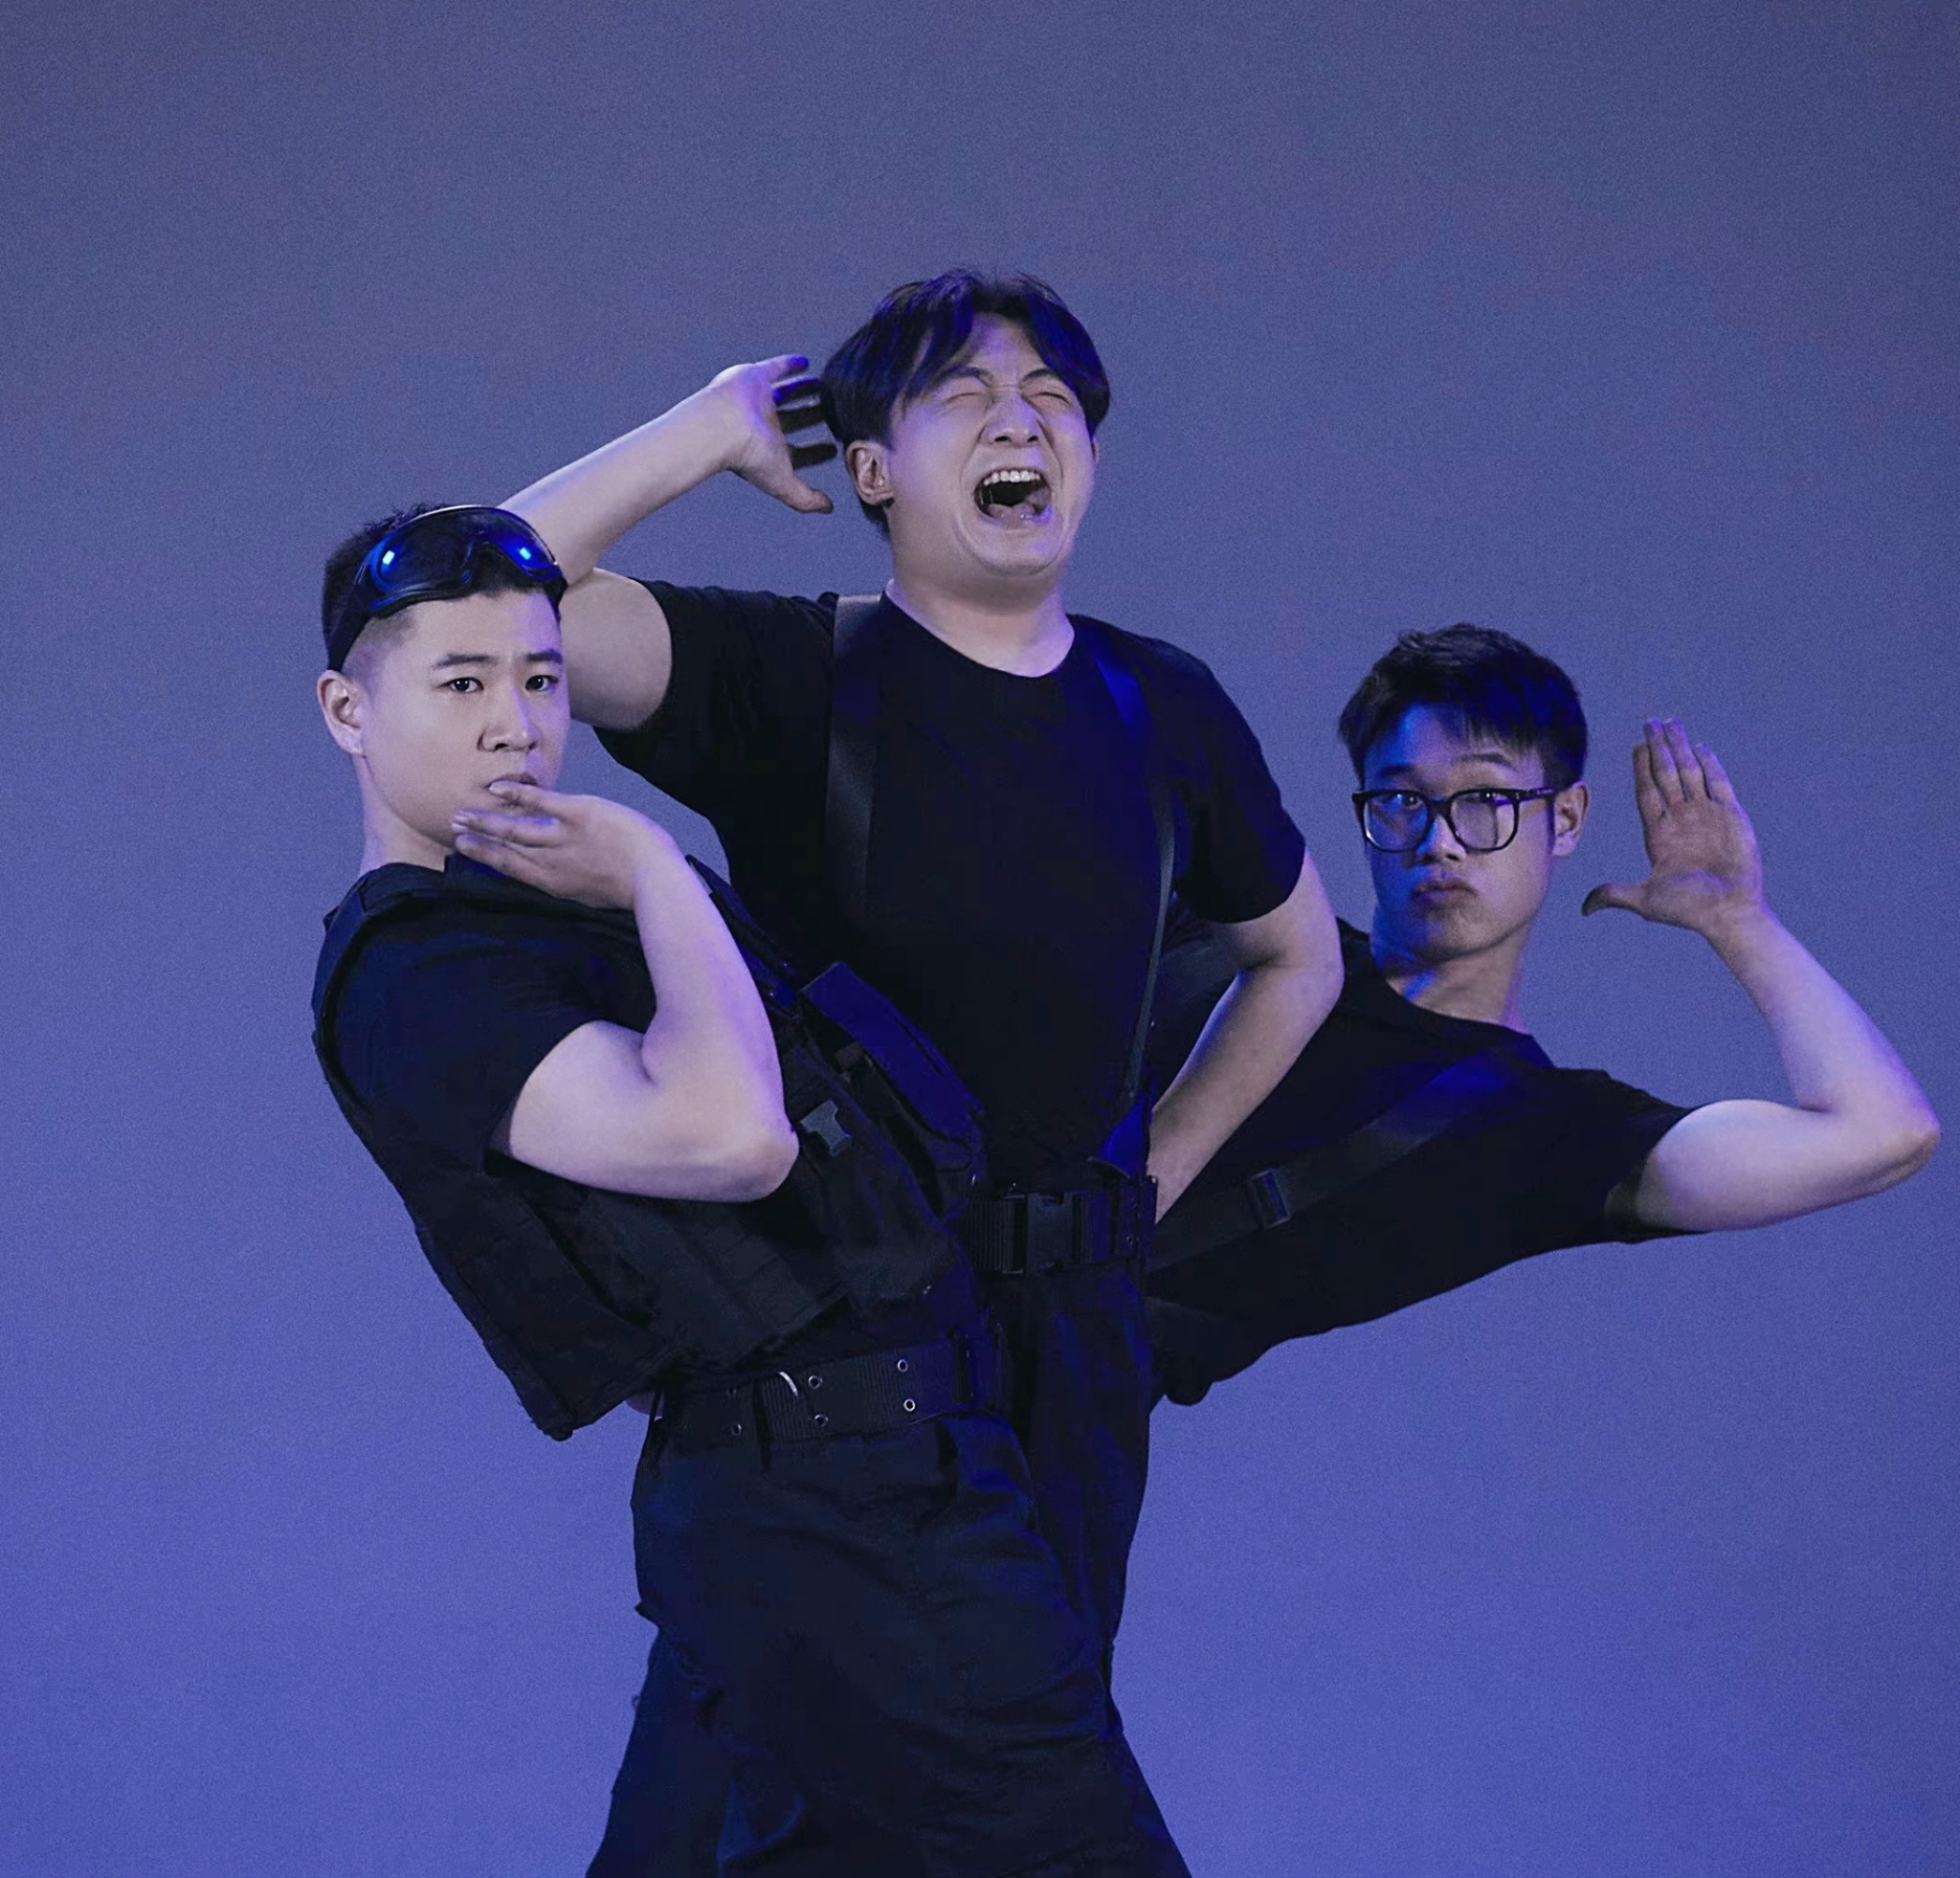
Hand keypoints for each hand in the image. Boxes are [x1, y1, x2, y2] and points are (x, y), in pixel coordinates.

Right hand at [451, 783, 676, 909]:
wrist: (655, 881)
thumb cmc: (635, 890)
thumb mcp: (595, 894)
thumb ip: (574, 881)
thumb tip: (564, 875)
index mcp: (557, 884)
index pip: (513, 869)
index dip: (487, 857)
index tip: (466, 848)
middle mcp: (552, 864)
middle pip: (506, 850)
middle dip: (478, 839)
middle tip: (454, 829)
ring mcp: (563, 840)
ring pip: (514, 829)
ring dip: (485, 821)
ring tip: (462, 814)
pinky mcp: (579, 816)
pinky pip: (540, 803)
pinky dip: (517, 795)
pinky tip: (498, 789)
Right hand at [705, 354, 836, 513]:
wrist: (722, 426)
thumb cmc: (749, 457)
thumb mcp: (783, 483)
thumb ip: (805, 499)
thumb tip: (828, 509)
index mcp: (770, 450)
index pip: (798, 452)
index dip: (816, 453)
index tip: (833, 449)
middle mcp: (764, 425)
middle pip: (794, 420)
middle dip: (812, 417)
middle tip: (832, 413)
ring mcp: (759, 401)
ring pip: (786, 394)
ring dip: (803, 390)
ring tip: (822, 386)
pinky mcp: (755, 377)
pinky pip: (774, 368)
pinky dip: (789, 365)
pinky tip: (805, 362)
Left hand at [1581, 719, 1765, 938]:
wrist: (1729, 914)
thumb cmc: (1688, 910)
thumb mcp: (1644, 900)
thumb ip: (1613, 895)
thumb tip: (1583, 907)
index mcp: (1659, 834)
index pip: (1647, 792)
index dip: (1641, 769)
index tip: (1636, 746)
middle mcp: (1682, 820)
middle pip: (1666, 775)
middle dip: (1658, 748)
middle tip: (1650, 722)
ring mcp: (1707, 816)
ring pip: (1691, 773)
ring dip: (1681, 749)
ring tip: (1672, 724)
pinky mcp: (1732, 817)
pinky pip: (1719, 784)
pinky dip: (1711, 765)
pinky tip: (1700, 747)